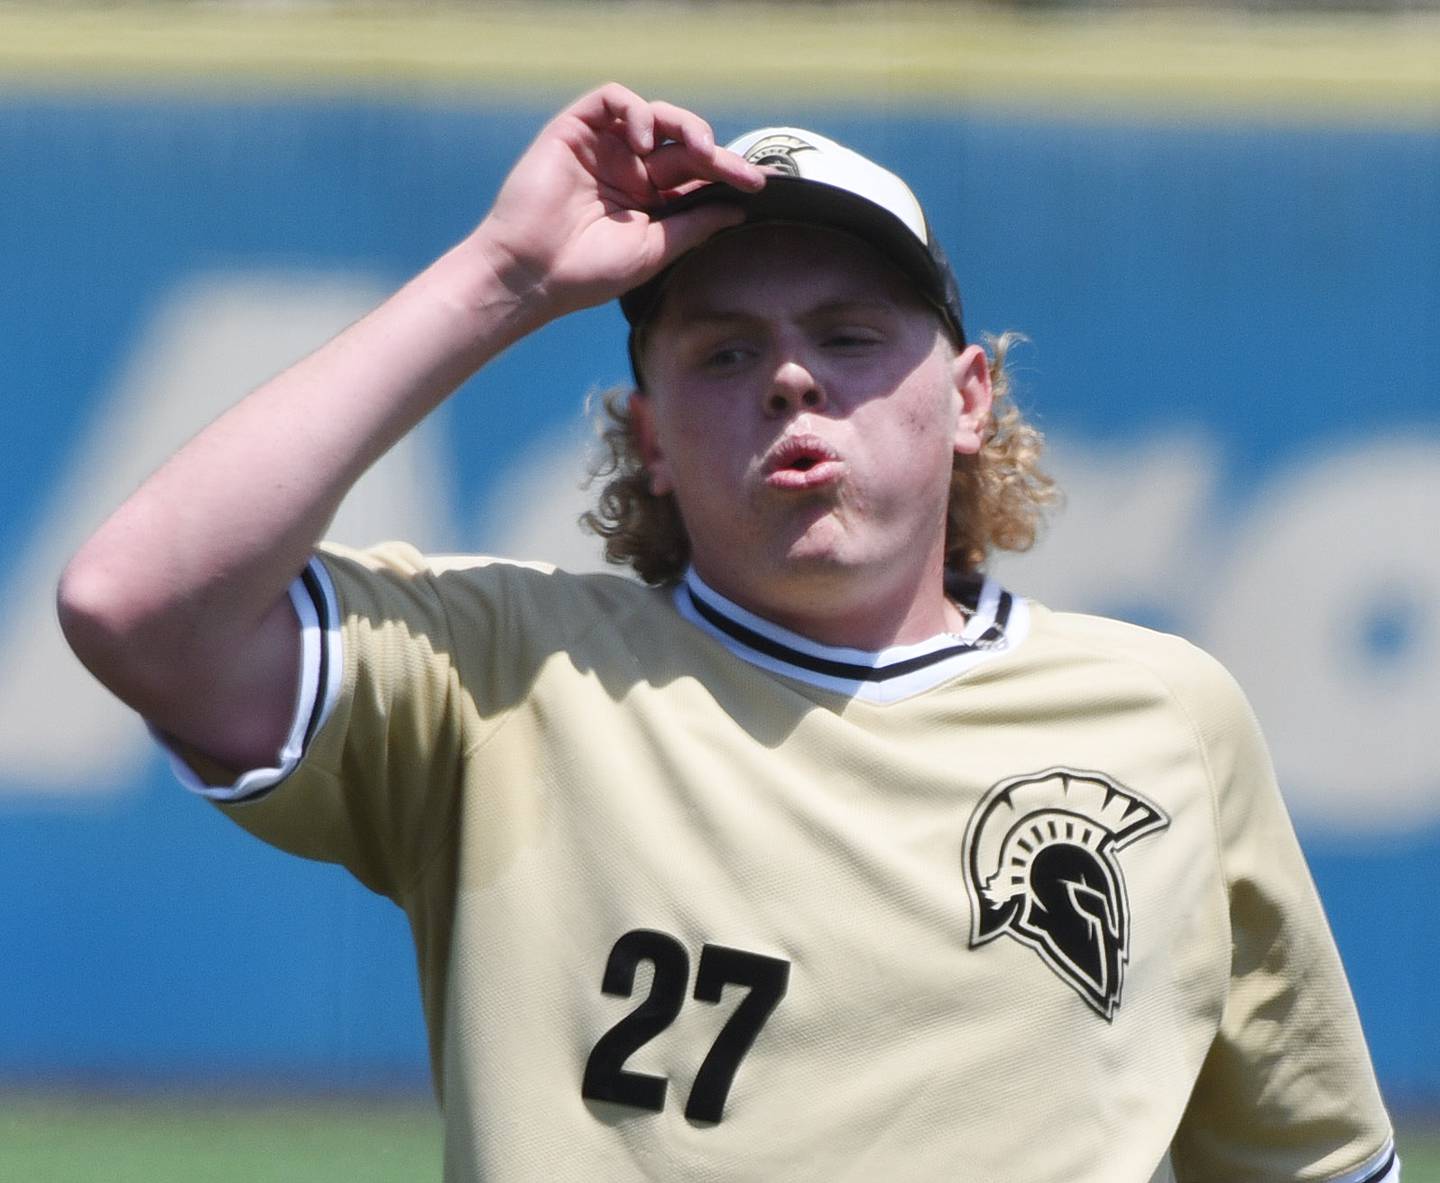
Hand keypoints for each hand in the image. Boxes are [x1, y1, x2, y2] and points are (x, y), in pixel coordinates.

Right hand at [472, 83, 765, 322]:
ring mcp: (604, 148)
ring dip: (684, 125)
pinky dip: (637, 110)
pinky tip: (648, 142)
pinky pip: (612, 100)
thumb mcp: (654, 250)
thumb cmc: (587, 272)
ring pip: (654, 116)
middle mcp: (629, 170)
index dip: (727, 174)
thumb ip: (693, 226)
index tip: (758, 185)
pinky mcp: (576, 130)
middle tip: (737, 169)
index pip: (695, 176)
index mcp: (648, 201)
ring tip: (700, 147)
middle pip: (682, 144)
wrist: (533, 273)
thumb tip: (737, 210)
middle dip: (714, 152)